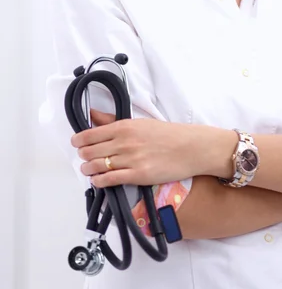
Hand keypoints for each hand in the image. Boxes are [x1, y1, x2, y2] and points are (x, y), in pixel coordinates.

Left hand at [71, 109, 200, 188]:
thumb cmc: (167, 134)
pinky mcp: (138, 175)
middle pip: (90, 152)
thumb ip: (114, 121)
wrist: (190, 147)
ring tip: (88, 169)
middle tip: (84, 157)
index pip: (90, 134)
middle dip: (83, 156)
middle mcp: (124, 142)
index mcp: (124, 126)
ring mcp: (131, 159)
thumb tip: (93, 114)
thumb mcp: (140, 122)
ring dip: (88, 169)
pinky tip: (98, 180)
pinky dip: (99, 181)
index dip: (78, 141)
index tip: (76, 144)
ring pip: (97, 166)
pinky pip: (110, 179)